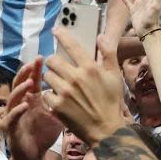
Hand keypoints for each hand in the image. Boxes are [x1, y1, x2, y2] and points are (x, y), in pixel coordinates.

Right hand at [5, 57, 63, 159]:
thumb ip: (61, 103)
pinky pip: (11, 117)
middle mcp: (20, 105)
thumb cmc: (43, 135)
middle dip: (25, 73)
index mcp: (30, 100)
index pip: (32, 81)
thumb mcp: (55, 116)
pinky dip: (17, 110)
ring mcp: (13, 116)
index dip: (35, 69)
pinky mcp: (10, 129)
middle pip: (19, 84)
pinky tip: (25, 104)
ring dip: (20, 89)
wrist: (33, 157)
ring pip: (12, 98)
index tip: (42, 57)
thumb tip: (78, 89)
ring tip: (30, 82)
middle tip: (33, 63)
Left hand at [42, 28, 128, 145]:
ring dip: (52, 79)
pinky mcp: (57, 105)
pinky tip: (59, 99)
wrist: (106, 129)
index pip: (72, 46)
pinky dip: (50, 95)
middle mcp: (76, 77)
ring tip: (61, 86)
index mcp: (90, 68)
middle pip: (52, 60)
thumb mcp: (115, 76)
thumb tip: (101, 36)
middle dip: (54, 63)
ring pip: (47, 76)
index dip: (62, 35)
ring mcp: (65, 92)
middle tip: (60, 70)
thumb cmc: (111, 102)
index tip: (55, 30)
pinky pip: (46, 93)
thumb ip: (108, 54)